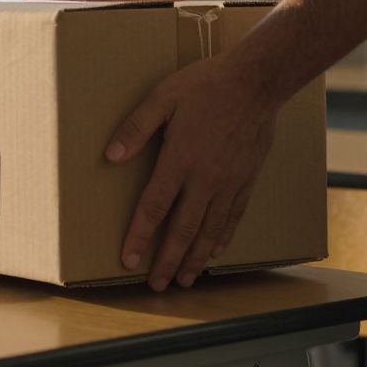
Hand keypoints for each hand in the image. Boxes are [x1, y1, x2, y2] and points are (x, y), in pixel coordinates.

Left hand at [108, 54, 279, 290]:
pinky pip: (234, 216)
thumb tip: (111, 155)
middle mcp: (205, 179)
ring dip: (195, 258)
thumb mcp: (162, 98)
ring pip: (210, 230)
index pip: (154, 207)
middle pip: (183, 229)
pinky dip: (223, 237)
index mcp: (180, 160)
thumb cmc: (205, 86)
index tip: (127, 260)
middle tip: (157, 285)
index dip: (139, 236)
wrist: (256, 82)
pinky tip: (214, 252)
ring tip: (184, 279)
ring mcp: (229, 182)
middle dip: (167, 260)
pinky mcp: (247, 179)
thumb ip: (136, 127)